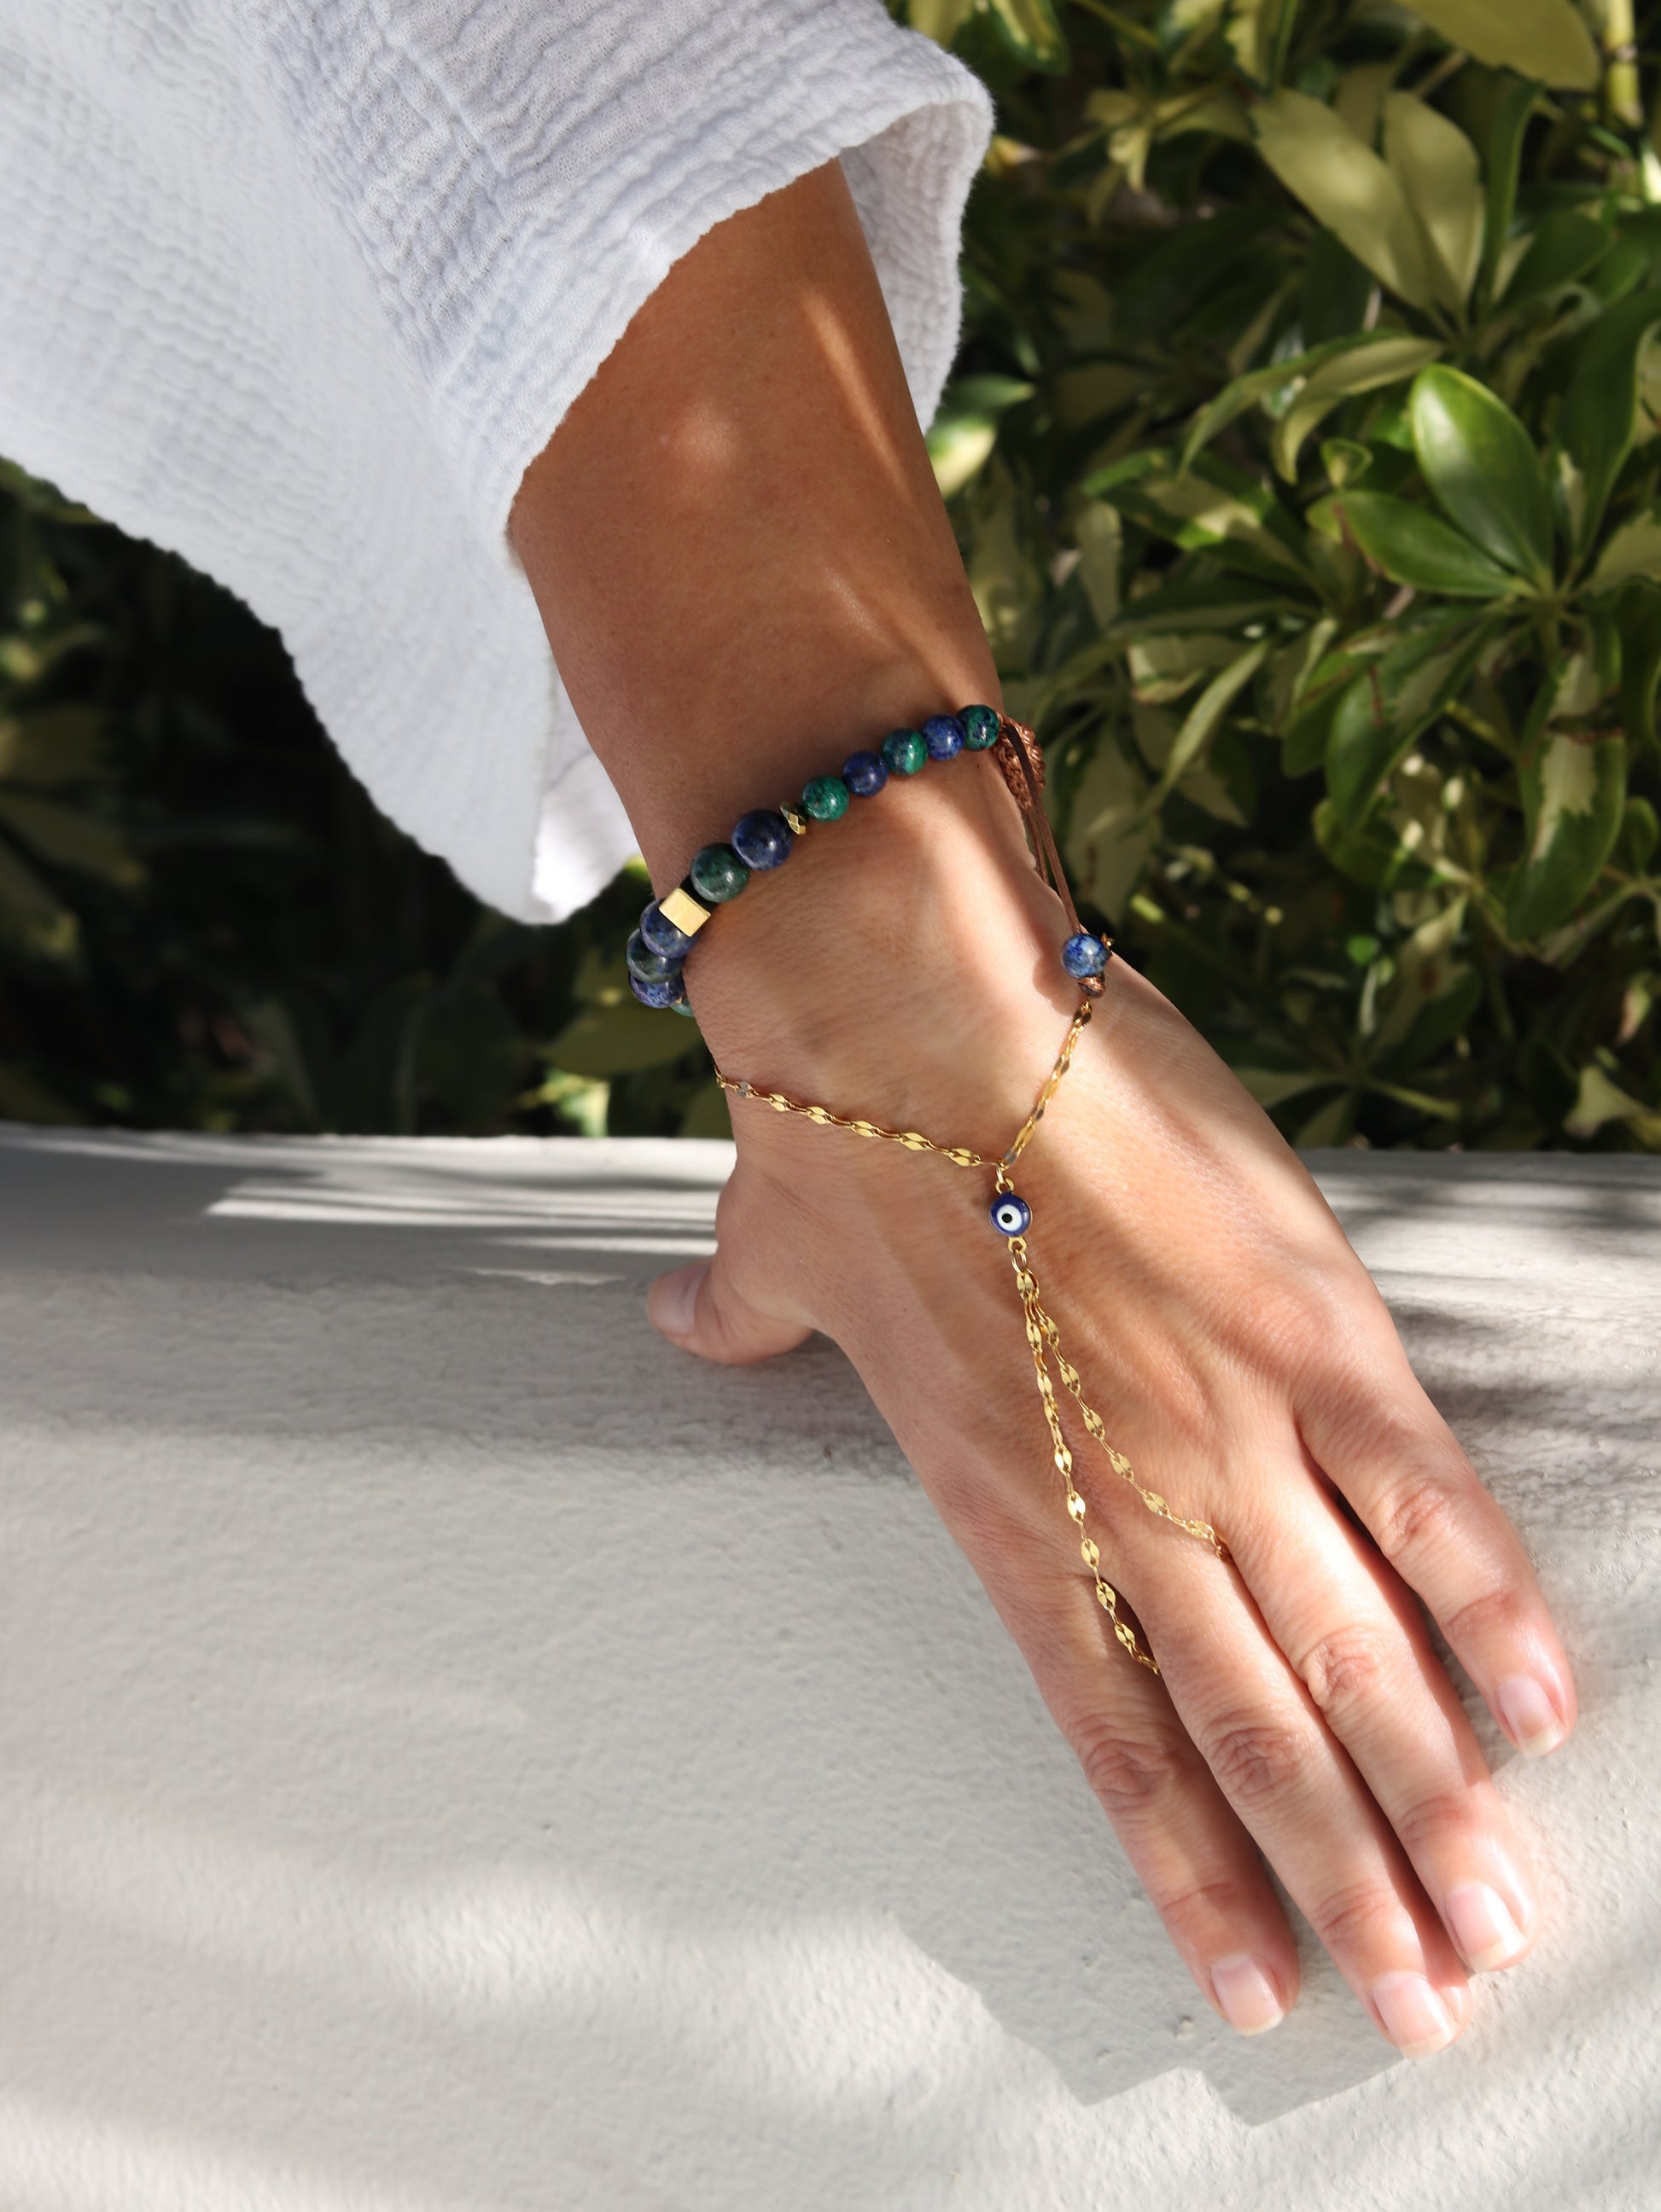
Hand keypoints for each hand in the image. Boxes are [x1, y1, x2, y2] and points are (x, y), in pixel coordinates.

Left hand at [647, 763, 1575, 2054]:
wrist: (911, 1000)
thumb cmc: (838, 1129)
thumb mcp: (770, 1256)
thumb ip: (738, 1323)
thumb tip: (680, 1325)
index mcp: (1001, 1509)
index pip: (1111, 1737)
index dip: (1190, 1871)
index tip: (1258, 1987)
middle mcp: (1122, 1500)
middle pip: (1255, 1735)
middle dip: (1347, 1884)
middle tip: (1424, 2001)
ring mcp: (1228, 1421)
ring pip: (1351, 1651)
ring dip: (1431, 1795)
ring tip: (1495, 1914)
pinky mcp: (1311, 1325)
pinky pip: (1419, 1492)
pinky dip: (1485, 1601)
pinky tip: (1538, 1706)